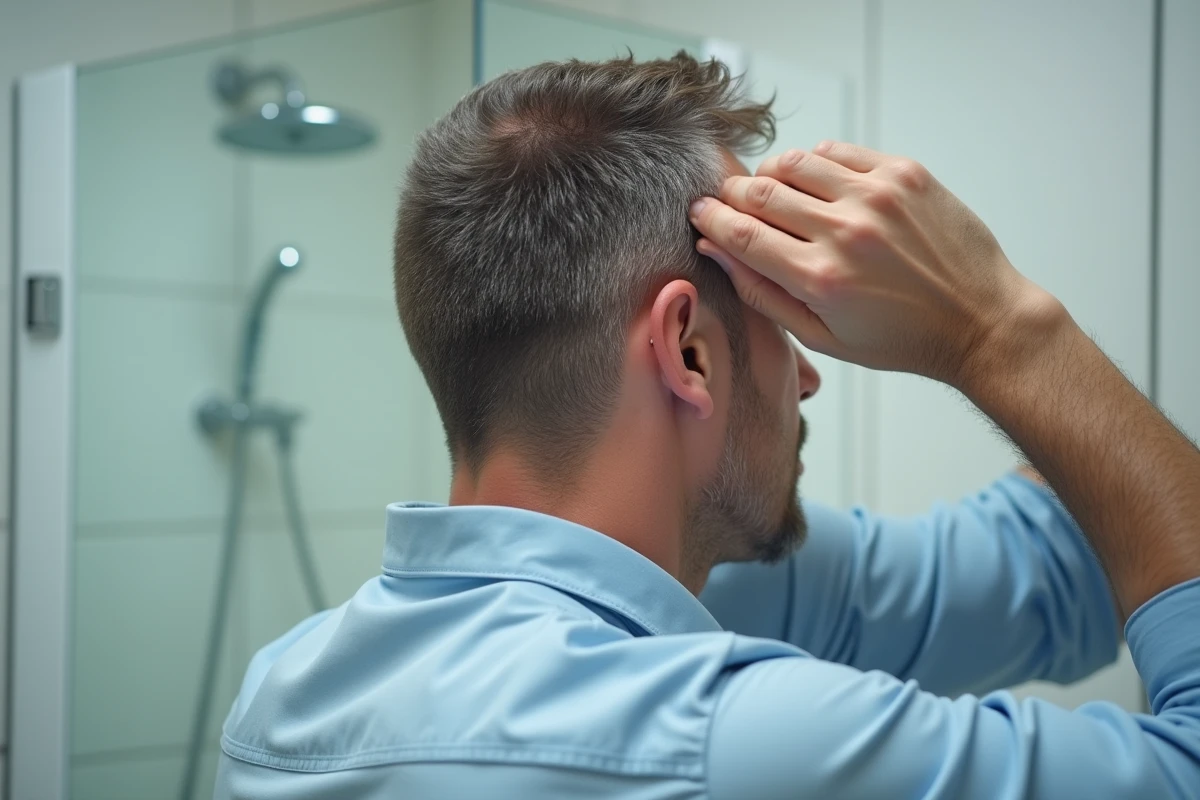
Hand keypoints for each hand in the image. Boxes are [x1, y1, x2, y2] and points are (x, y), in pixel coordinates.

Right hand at [689, 141, 1056, 388]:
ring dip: (771, 174)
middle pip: (760, 192)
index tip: (699, 213)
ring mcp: (877, 196)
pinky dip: (815, 163)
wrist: (979, 320)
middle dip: (732, 195)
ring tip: (773, 192)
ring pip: (795, 163)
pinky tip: (816, 184)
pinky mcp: (904, 174)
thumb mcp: (822, 337)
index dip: (710, 219)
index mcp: (820, 279)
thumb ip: (762, 292)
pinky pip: (837, 152)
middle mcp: (846, 232)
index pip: (741, 234)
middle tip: (729, 202)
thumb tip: (715, 248)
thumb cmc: (898, 339)